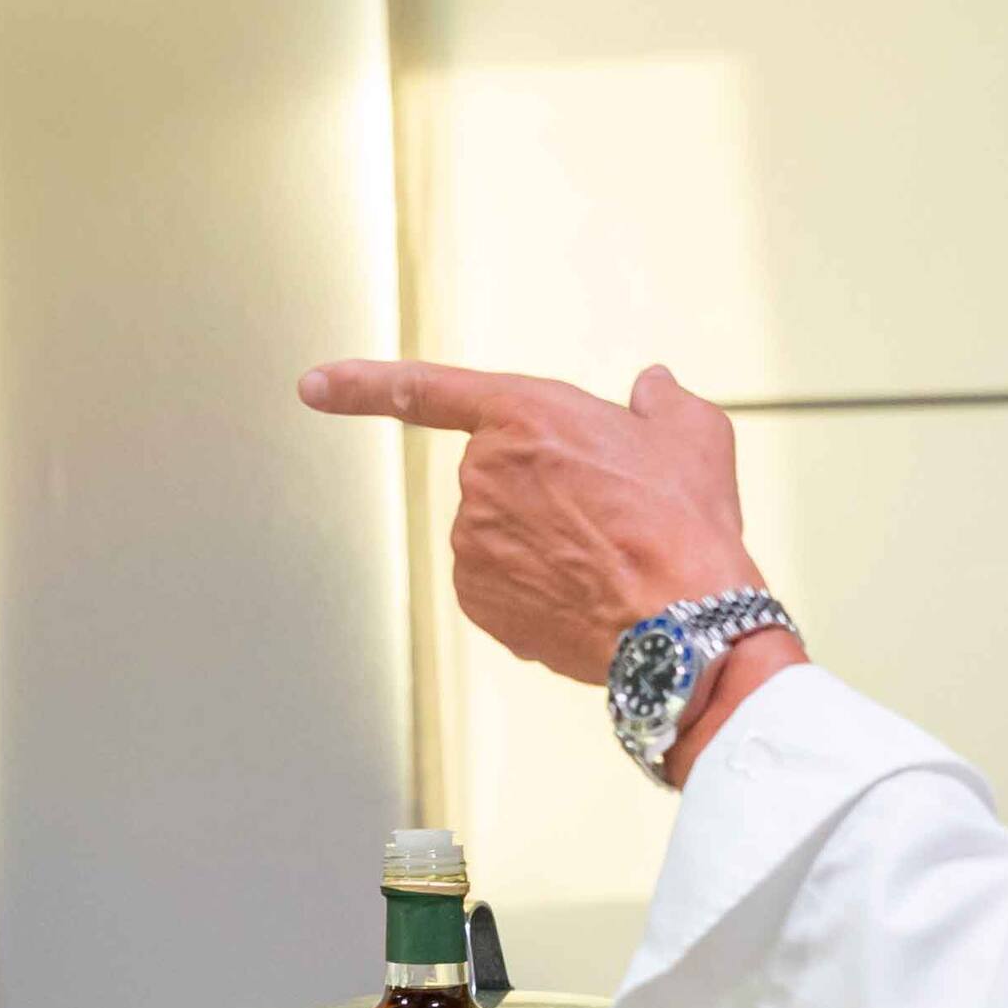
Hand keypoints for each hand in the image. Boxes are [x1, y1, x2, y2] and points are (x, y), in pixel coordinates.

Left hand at [294, 357, 762, 683]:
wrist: (682, 622)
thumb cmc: (687, 525)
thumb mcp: (692, 434)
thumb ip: (661, 400)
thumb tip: (650, 387)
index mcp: (525, 414)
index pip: (426, 391)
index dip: (362, 386)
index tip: (314, 385)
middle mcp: (483, 475)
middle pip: (502, 476)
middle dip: (546, 491)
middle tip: (610, 515)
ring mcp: (472, 541)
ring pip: (501, 533)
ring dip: (544, 542)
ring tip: (607, 558)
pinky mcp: (475, 598)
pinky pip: (498, 583)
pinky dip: (534, 588)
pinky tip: (584, 594)